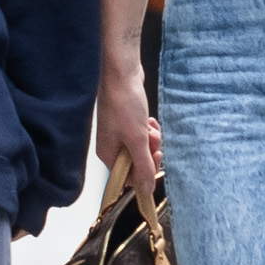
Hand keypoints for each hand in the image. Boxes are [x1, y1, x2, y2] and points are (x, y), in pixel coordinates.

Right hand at [94, 57, 161, 188]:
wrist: (121, 74)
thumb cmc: (124, 104)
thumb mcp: (137, 140)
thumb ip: (143, 166)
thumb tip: (146, 191)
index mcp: (108, 154)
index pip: (128, 177)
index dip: (144, 171)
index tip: (155, 158)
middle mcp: (112, 146)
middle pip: (137, 162)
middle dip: (149, 152)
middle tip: (152, 139)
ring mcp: (119, 133)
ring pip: (142, 147)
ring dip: (151, 139)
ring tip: (149, 126)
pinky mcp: (127, 121)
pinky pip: (142, 134)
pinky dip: (149, 129)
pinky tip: (149, 120)